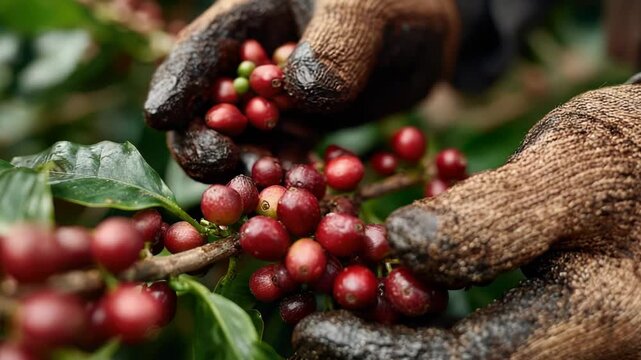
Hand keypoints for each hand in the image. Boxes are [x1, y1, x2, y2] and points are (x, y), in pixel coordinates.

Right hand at [144, 0, 458, 182]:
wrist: (426, 33)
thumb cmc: (393, 0)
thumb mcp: (365, 7)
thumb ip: (336, 42)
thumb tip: (298, 92)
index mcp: (247, 20)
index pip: (197, 52)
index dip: (176, 84)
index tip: (163, 117)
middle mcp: (250, 68)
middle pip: (204, 110)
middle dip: (204, 140)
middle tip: (222, 165)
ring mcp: (273, 105)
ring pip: (240, 145)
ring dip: (245, 172)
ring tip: (262, 192)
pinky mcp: (300, 133)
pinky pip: (283, 162)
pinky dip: (285, 182)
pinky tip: (297, 195)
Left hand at [291, 84, 640, 358]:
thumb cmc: (631, 156)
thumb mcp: (571, 168)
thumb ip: (494, 215)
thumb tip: (400, 243)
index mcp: (597, 319)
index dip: (380, 354)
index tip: (311, 333)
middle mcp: (583, 349)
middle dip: (382, 354)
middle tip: (313, 329)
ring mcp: (566, 342)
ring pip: (472, 356)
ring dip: (400, 338)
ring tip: (338, 309)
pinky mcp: (550, 328)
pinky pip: (482, 338)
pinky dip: (425, 322)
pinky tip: (387, 295)